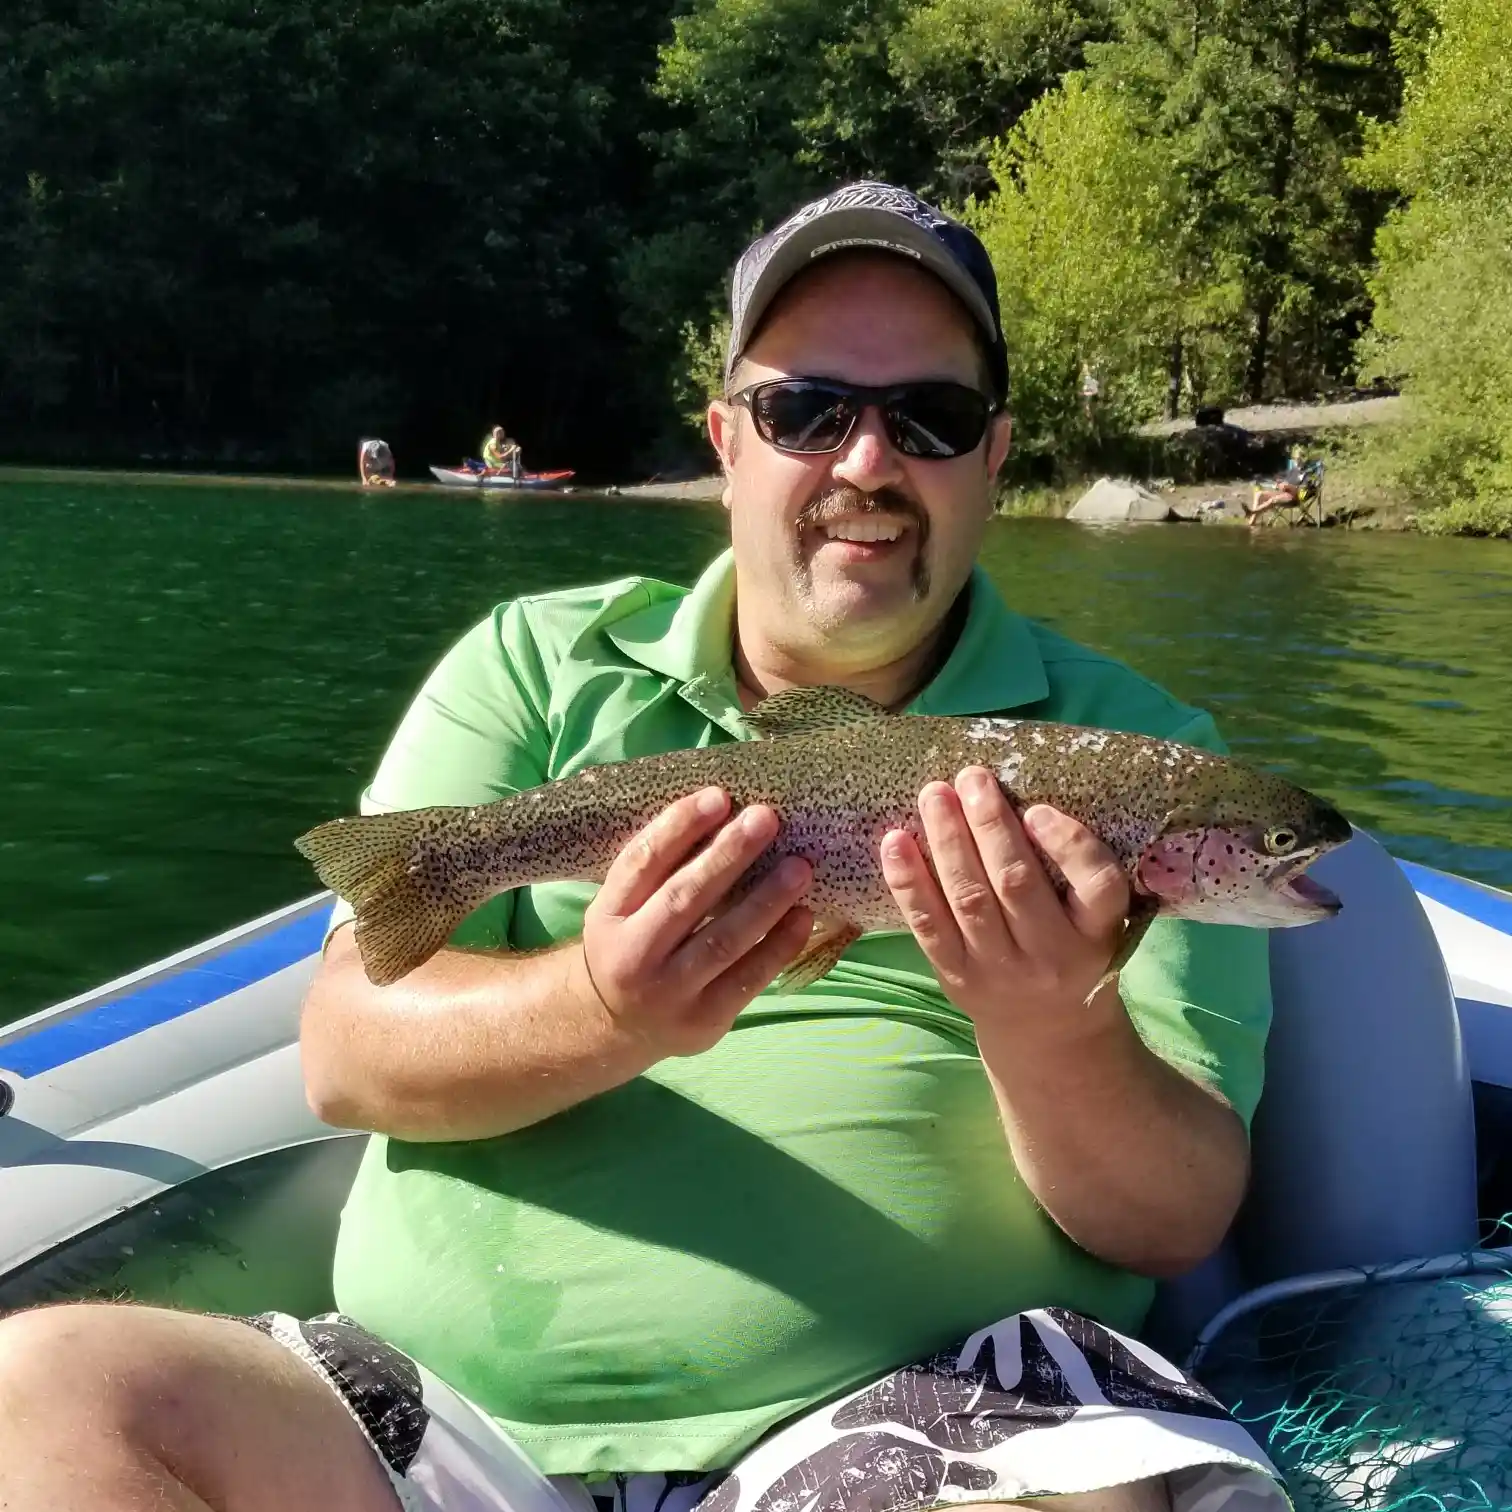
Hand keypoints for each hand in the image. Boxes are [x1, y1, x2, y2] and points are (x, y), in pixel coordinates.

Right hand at [573, 787, 813, 1057]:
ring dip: (766, 901)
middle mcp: (632, 955)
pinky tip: (803, 916)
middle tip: (765, 818)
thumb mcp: (623, 907)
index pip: (641, 863)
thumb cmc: (633, 942)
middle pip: (683, 899)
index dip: (677, 827)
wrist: (615, 1025)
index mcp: (608, 916)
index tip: (718, 796)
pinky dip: (779, 946)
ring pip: (722, 941)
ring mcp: (668, 993)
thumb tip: (723, 809)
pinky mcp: (703, 1021)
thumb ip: (660, 868)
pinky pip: (748, 979)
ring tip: (800, 867)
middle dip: (727, 856)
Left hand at [880, 767, 1128, 1030]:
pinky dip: (908, 881)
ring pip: (968, 898)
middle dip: (989, 825)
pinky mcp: (957, 975)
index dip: (1068, 843)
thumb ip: (1075, 871)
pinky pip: (928, 925)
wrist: (1049, 1030)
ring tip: (934, 794)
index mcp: (1098, 932)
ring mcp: (1000, 969)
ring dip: (946, 840)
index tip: (1037, 808)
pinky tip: (894, 841)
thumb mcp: (1098, 920)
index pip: (1097, 884)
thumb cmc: (1074, 951)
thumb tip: (1017, 794)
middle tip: (972, 777)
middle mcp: (1052, 954)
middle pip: (1016, 883)